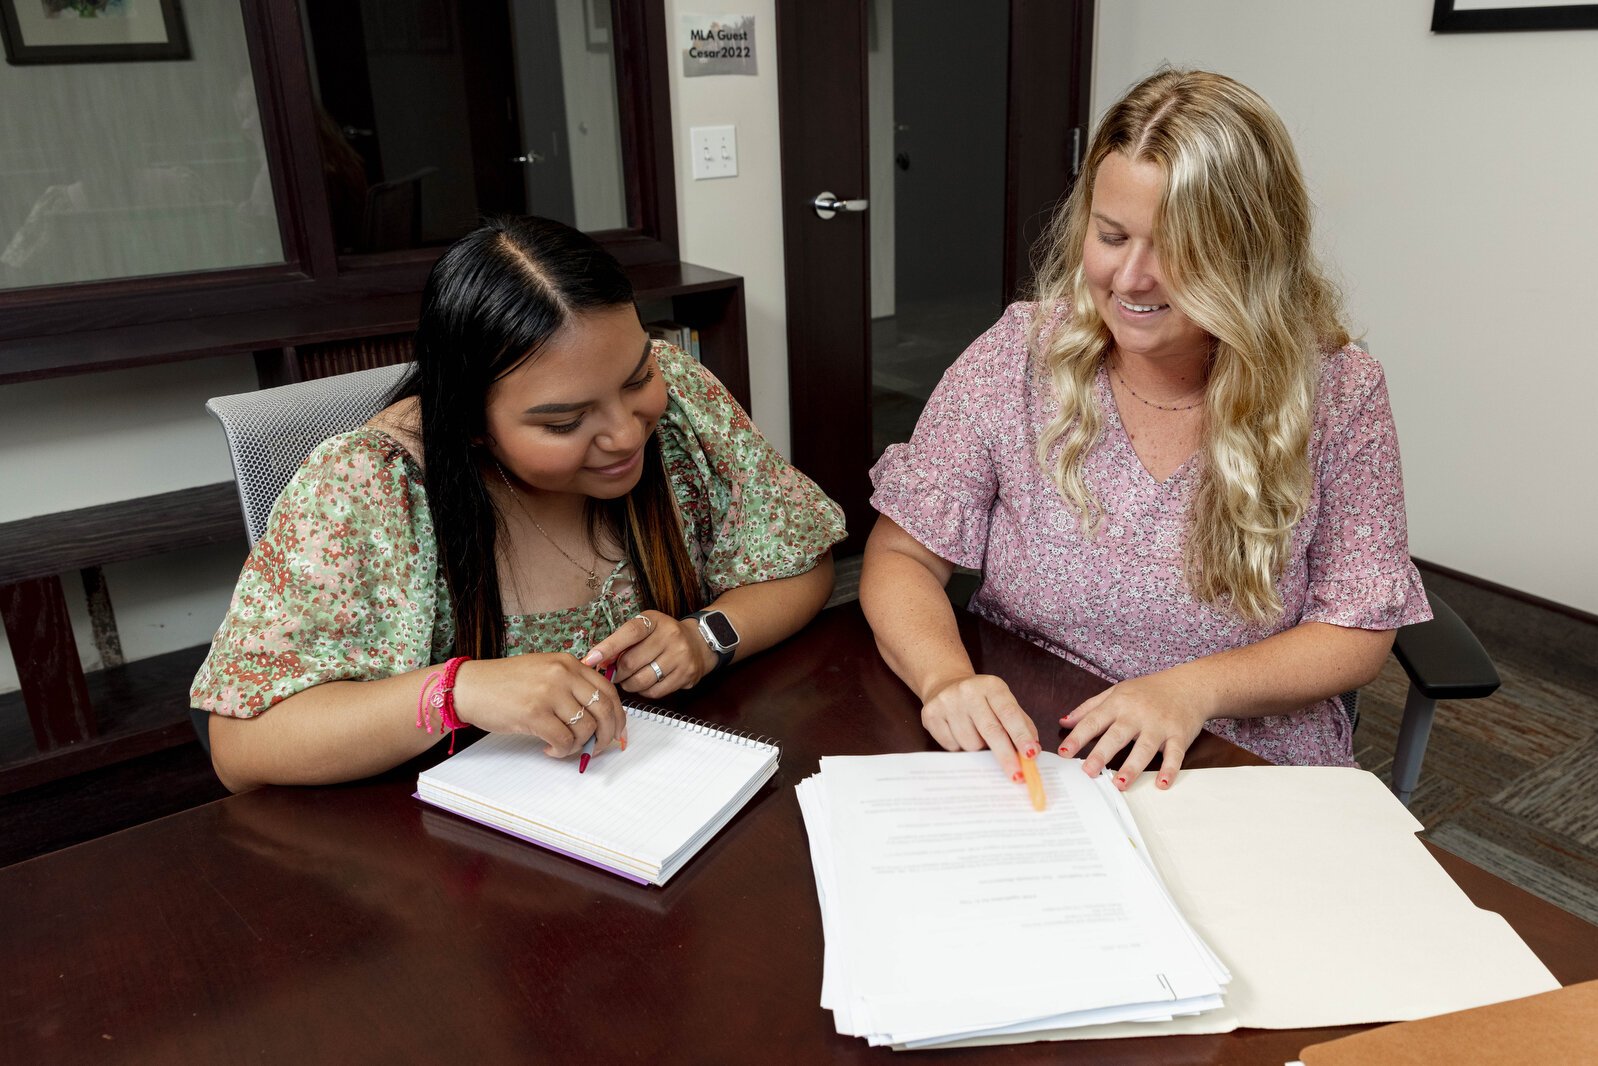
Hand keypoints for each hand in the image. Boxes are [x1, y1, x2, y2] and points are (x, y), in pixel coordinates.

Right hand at [449, 654, 624, 758]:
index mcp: (569, 662)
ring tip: (563, 747)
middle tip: (598, 748)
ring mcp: (549, 692)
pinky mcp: (534, 713)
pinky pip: (564, 740)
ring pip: (585, 728)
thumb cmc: (505, 683)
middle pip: (604, 710)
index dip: (618, 716)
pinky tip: (549, 750)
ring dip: (579, 745)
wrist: (469, 687)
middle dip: (607, 735)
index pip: (608, 690)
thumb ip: (572, 685)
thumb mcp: (544, 671)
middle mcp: (562, 673)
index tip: (617, 733)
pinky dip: (562, 751)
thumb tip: (600, 717)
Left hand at [582, 610, 714, 698]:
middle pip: (631, 663)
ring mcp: (680, 656)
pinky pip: (655, 692)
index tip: (590, 660)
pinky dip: (644, 691)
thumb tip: (596, 661)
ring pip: (641, 680)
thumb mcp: (645, 629)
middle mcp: (670, 636)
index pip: (628, 633)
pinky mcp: (686, 675)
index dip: (607, 648)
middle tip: (614, 674)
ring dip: (628, 684)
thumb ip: (622, 642)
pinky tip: (644, 685)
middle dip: (617, 673)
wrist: (699, 642)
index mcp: (655, 621)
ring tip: (628, 681)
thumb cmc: (663, 636)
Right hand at [920, 674, 1040, 780]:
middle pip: (991, 730)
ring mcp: (947, 702)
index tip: (1031, 756)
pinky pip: (951, 746)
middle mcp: (968, 691)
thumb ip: (1021, 725)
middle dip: (1006, 756)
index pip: (1010, 714)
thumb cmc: (982, 700)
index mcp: (992, 686)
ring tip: (976, 735)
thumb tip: (1033, 752)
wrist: (945, 684)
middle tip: (1017, 776)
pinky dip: (960, 747)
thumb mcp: (1004, 703)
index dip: (1021, 736)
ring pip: (970, 744)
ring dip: (978, 749)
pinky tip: (959, 733)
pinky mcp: (930, 714)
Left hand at [1057, 668, 1209, 789]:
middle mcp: (1137, 714)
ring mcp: (1159, 725)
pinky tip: (1162, 784)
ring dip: (1132, 767)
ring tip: (1119, 784)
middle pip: (1117, 735)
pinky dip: (1170, 769)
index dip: (1077, 737)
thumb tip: (1064, 721)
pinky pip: (1175, 754)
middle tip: (1088, 772)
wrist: (1189, 685)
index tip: (1063, 752)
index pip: (1094, 721)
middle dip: (1102, 754)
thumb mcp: (1116, 692)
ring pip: (1144, 747)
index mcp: (1119, 704)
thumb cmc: (1149, 691)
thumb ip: (1089, 707)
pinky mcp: (1179, 735)